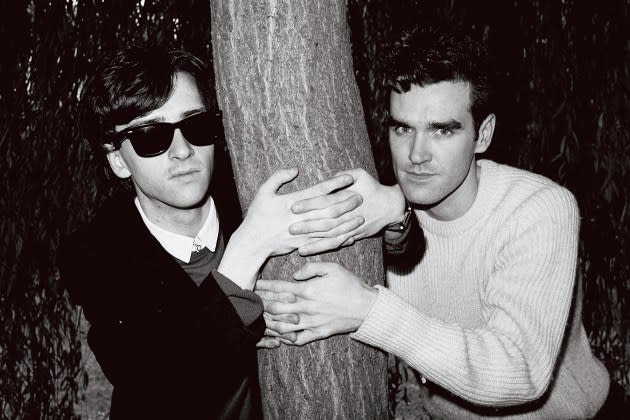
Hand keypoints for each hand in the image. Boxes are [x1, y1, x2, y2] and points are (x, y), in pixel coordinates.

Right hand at [241, 168, 363, 257]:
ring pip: (331, 227)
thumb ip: (278, 177)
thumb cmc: (257, 216)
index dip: (336, 183)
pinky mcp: (304, 244)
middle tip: (360, 197)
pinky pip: (325, 242)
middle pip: (329, 209)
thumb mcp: (263, 192)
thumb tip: (295, 169)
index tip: (349, 178)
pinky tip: (350, 237)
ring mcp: (303, 232)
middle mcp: (301, 217)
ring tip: (360, 217)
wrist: (252, 242)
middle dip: (346, 203)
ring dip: (347, 222)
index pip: (319, 190)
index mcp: (293, 202)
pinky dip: (339, 240)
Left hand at [255, 262, 377, 345]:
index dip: (264, 287)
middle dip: (261, 304)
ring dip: (269, 323)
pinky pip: (297, 339)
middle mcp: (307, 307)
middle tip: (251, 302)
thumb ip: (311, 267)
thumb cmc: (350, 285)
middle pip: (276, 307)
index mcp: (308, 290)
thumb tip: (295, 274)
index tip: (254, 285)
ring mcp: (311, 322)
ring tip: (259, 319)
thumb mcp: (333, 267)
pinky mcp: (318, 333)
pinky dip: (285, 338)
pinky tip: (278, 335)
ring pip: (283, 326)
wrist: (367, 308)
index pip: (280, 288)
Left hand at [290, 168, 405, 254]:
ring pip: (329, 236)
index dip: (309, 204)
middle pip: (325, 221)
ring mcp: (350, 227)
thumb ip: (343, 175)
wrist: (391, 207)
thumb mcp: (361, 174)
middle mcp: (348, 214)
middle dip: (308, 225)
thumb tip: (328, 178)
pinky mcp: (352, 236)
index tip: (294, 206)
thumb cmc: (373, 188)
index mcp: (347, 197)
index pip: (325, 201)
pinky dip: (320, 248)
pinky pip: (335, 244)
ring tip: (295, 244)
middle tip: (290, 227)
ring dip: (312, 240)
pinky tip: (306, 250)